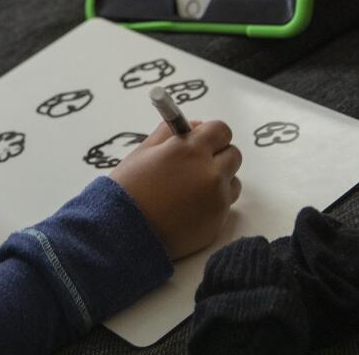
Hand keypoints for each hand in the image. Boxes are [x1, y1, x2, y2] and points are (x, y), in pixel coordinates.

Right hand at [109, 120, 241, 259]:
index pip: (221, 130)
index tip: (200, 141)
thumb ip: (170, 132)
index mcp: (191, 150)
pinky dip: (212, 204)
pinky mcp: (218, 222)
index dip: (211, 134)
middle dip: (218, 156)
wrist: (125, 232)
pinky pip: (225, 205)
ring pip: (233, 181)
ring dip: (219, 181)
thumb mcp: (143, 151)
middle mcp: (210, 172)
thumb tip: (194, 126)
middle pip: (233, 154)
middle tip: (194, 165)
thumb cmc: (129, 188)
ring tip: (191, 190)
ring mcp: (217, 199)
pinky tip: (188, 208)